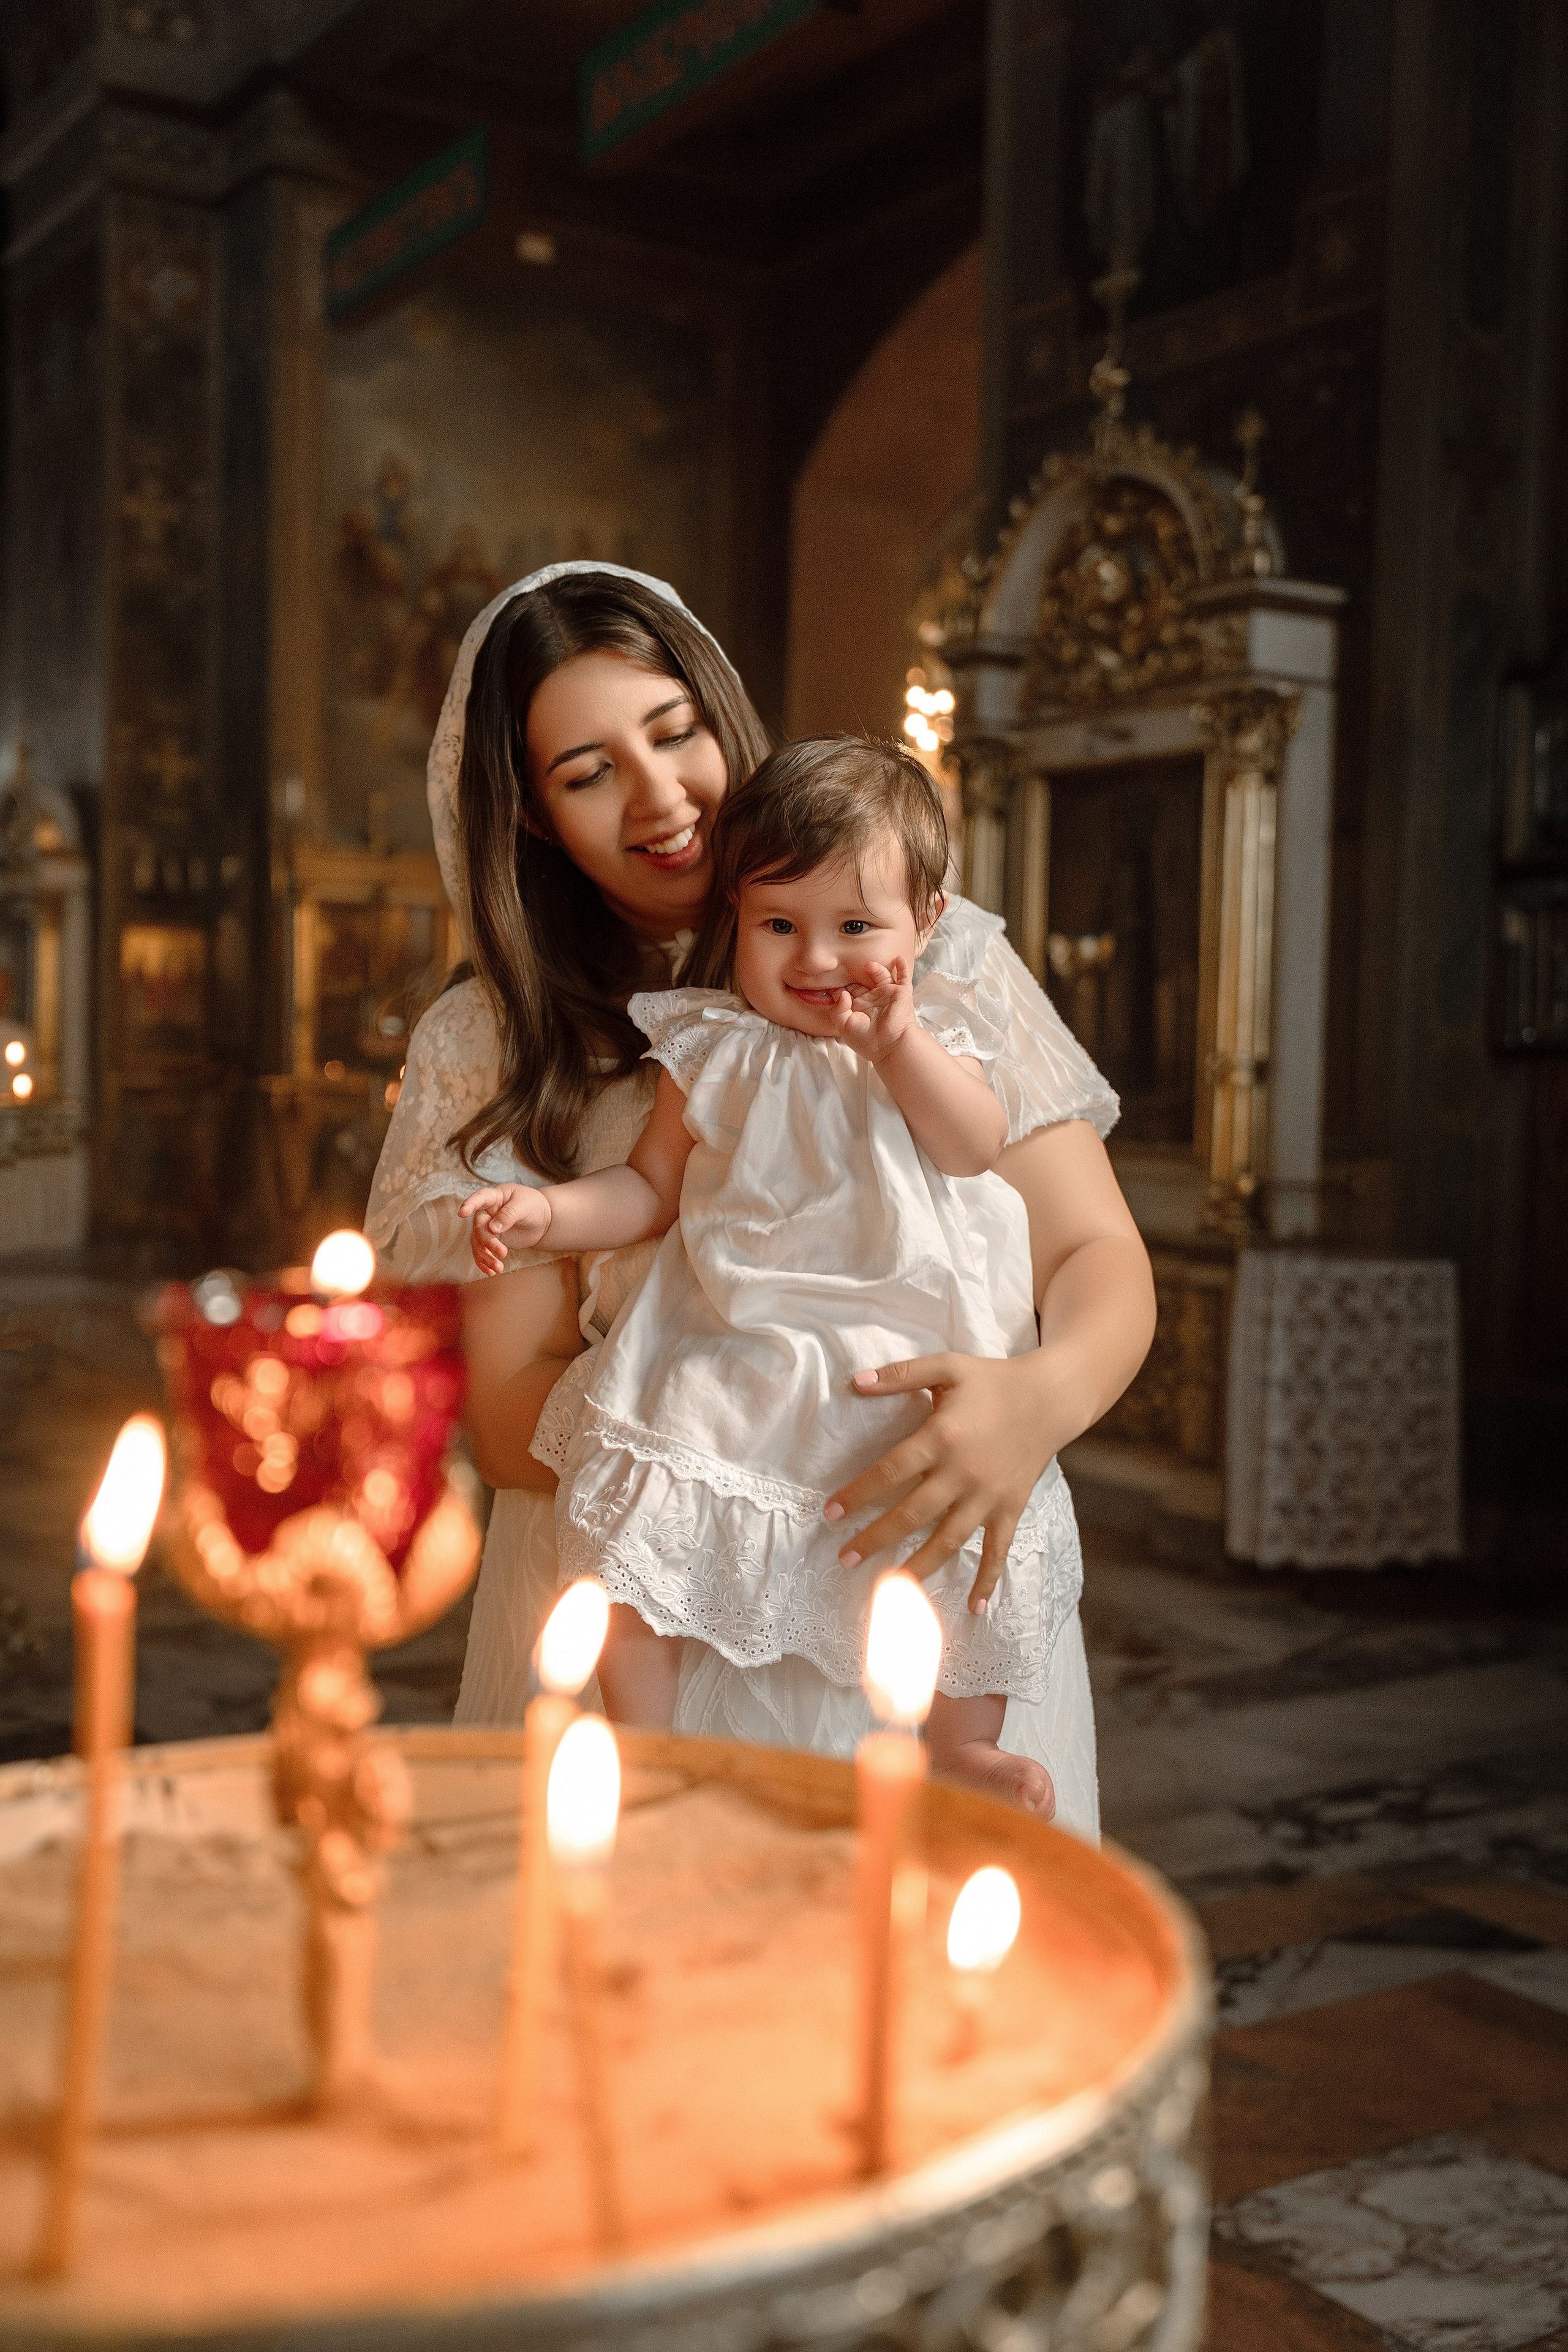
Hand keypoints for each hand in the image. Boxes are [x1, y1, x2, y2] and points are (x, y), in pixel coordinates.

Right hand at [459, 1183, 551, 1275]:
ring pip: (478, 1242)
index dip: (470, 1204)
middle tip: (503, 1253)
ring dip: (485, 1256)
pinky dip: (485, 1263)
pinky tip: (491, 1272)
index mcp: (495, 1197)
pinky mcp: (491, 1240)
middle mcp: (487, 1212)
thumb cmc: (534, 1206)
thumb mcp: (525, 1206)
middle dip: (488, 1242)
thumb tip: (493, 1228)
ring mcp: (487, 1227)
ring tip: (498, 1268)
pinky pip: (482, 1251)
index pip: (480, 1198)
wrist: (542, 1220)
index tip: (462, 1213)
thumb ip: (509, 1214)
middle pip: (479, 1227)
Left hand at [824, 1349, 1071, 1611]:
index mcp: (943, 1437)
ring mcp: (989, 1496)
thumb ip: (900, 1375)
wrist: (1051, 1397)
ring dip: (918, 1566)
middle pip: (912, 1514)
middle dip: (876, 1538)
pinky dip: (987, 1580)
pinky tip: (973, 1608)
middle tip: (845, 1558)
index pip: (891, 1472)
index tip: (831, 1514)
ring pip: (949, 1540)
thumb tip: (853, 1381)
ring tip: (889, 1586)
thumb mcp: (947, 1366)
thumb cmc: (993, 1380)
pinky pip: (998, 1550)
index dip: (858, 1494)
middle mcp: (964, 1472)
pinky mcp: (1011, 1508)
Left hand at [830, 957, 914, 1061]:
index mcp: (858, 1008)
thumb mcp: (844, 1027)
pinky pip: (903, 977)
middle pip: (862, 982)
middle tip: (848, 963)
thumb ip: (837, 1010)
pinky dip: (902, 967)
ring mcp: (887, 995)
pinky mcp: (901, 993)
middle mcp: (872, 1000)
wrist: (890, 1044)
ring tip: (868, 965)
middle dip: (855, 973)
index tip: (830, 977)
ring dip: (876, 968)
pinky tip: (898, 958)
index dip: (839, 985)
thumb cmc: (867, 1040)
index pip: (847, 992)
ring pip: (881, 976)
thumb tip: (842, 993)